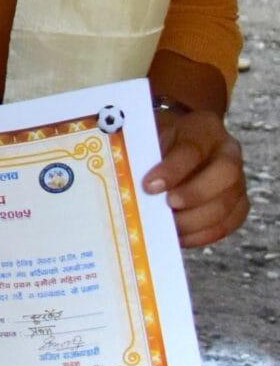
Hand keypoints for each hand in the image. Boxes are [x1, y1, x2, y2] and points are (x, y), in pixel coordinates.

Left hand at [145, 108, 247, 247]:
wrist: (181, 139)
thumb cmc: (161, 138)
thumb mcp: (151, 133)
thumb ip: (144, 153)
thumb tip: (128, 182)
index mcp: (204, 129)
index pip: (192, 149)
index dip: (172, 170)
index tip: (149, 186)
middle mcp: (228, 152)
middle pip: (224, 175)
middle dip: (194, 195)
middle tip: (166, 207)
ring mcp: (238, 180)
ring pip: (227, 205)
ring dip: (196, 221)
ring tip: (168, 226)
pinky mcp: (239, 204)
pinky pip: (228, 225)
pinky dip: (202, 235)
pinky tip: (179, 237)